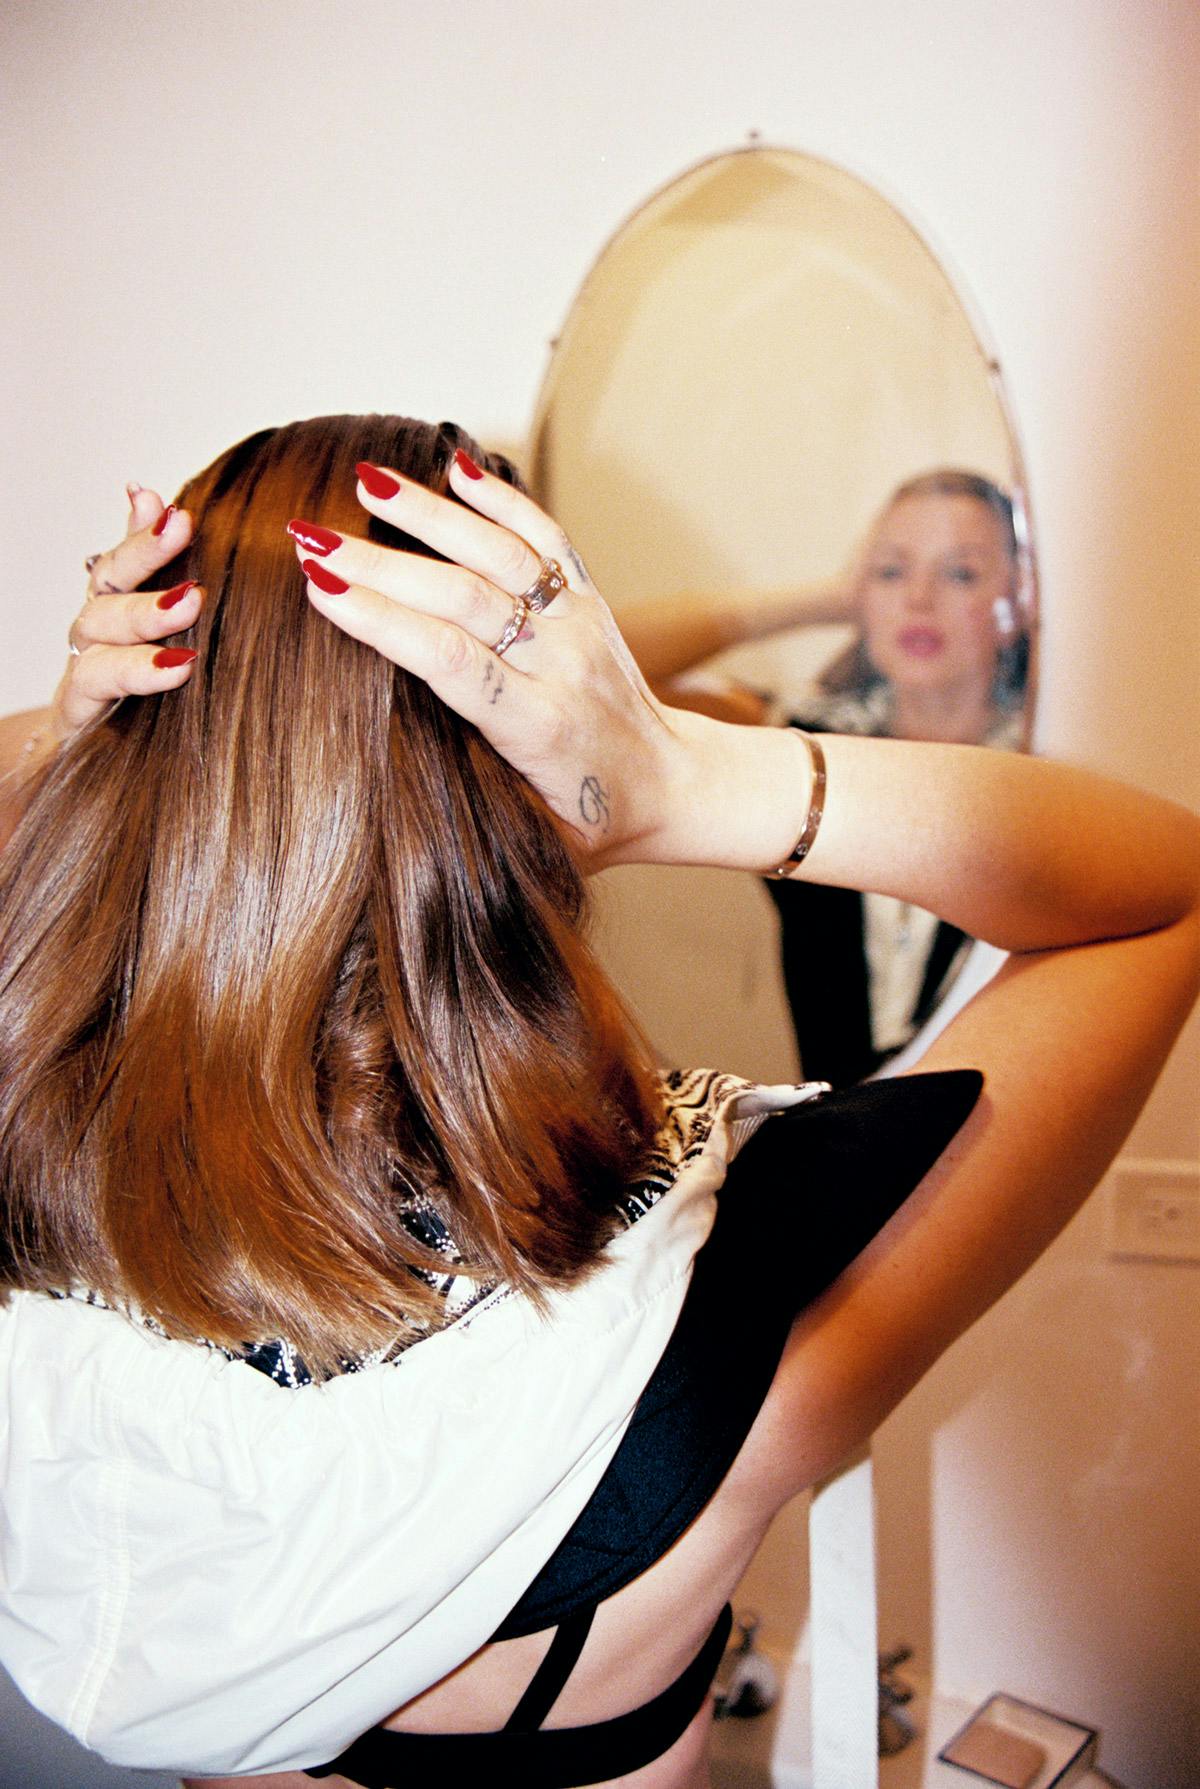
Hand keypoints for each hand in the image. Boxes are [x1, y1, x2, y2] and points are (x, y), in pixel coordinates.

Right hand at [46, 486, 201, 745]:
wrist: (111, 774)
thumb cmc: (157, 706)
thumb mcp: (187, 646)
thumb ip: (194, 595)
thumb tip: (213, 543)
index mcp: (125, 604)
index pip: (131, 554)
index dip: (145, 527)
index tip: (175, 504)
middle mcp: (101, 626)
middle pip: (111, 574)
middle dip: (145, 547)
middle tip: (182, 523)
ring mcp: (87, 663)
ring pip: (101, 621)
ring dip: (146, 609)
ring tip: (191, 601)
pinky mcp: (80, 707)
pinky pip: (101, 678)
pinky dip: (138, 668)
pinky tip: (177, 666)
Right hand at [290, 453, 708, 868]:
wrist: (673, 787)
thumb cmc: (589, 824)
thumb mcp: (532, 841)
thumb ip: (472, 808)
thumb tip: (386, 788)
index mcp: (539, 727)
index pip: (450, 660)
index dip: (384, 622)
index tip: (320, 588)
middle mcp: (561, 664)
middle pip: (463, 597)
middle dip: (380, 563)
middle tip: (308, 536)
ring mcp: (579, 625)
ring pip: (502, 553)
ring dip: (431, 514)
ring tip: (366, 480)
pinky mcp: (589, 601)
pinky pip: (546, 538)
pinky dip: (504, 498)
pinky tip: (456, 466)